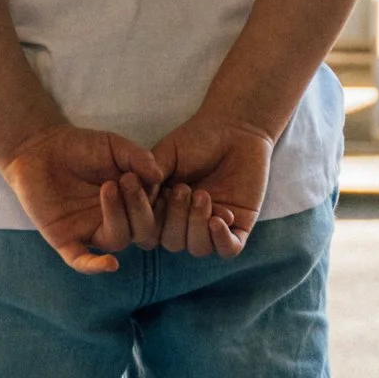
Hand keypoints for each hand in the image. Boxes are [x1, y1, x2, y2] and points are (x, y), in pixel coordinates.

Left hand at [0, 125, 165, 274]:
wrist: (40, 146)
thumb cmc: (80, 146)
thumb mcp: (112, 145)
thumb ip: (136, 156)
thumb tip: (159, 175)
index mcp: (129, 200)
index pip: (152, 210)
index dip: (151, 198)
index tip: (144, 175)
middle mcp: (113, 220)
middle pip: (139, 230)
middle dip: (138, 207)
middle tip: (126, 180)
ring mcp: (89, 231)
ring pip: (116, 240)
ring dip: (118, 218)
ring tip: (109, 187)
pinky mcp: (65, 239)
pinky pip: (82, 260)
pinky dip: (96, 266)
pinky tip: (111, 264)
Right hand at [149, 111, 272, 257]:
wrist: (234, 128)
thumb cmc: (197, 138)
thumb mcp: (165, 155)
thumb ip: (149, 177)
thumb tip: (140, 203)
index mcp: (165, 207)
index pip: (150, 229)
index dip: (149, 218)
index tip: (157, 194)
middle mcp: (186, 221)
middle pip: (173, 242)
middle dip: (176, 219)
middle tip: (183, 189)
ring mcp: (212, 226)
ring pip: (198, 247)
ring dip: (197, 224)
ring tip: (203, 195)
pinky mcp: (238, 225)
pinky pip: (228, 249)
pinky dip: (221, 239)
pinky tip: (218, 219)